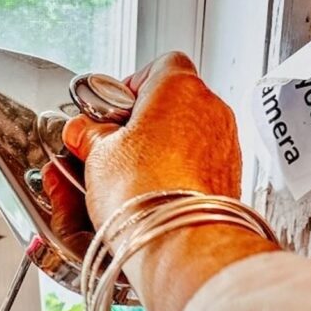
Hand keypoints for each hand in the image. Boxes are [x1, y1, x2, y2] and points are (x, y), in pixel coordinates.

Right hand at [43, 52, 275, 310]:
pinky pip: (195, 170)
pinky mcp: (227, 181)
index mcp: (179, 86)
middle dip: (137, 129)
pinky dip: (174, 180)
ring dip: (155, 156)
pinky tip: (150, 199)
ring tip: (125, 182)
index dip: (126, 89)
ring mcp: (223, 147)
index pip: (155, 68)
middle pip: (169, 108)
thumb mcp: (98, 155)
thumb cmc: (143, 193)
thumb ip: (90, 136)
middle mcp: (210, 109)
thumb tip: (82, 132)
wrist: (179, 242)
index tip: (106, 115)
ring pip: (183, 142)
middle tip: (108, 152)